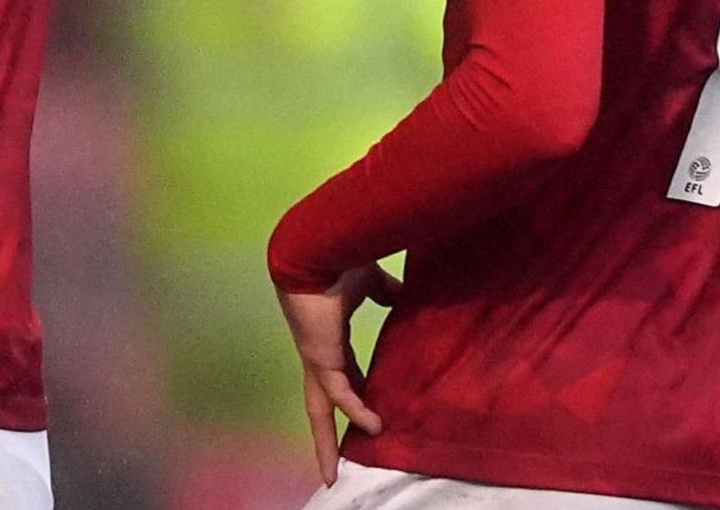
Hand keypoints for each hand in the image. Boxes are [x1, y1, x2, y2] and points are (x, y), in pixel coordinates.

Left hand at [277, 262, 400, 487]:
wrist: (317, 248)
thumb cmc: (337, 260)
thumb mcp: (369, 283)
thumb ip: (386, 293)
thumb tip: (402, 296)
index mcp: (329, 340)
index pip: (340, 378)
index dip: (352, 398)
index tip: (366, 416)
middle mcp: (320, 355)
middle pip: (321, 405)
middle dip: (326, 435)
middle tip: (332, 467)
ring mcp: (317, 359)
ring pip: (320, 409)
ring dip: (326, 441)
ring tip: (335, 471)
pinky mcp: (321, 358)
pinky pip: (340, 393)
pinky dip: (356, 410)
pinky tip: (374, 425)